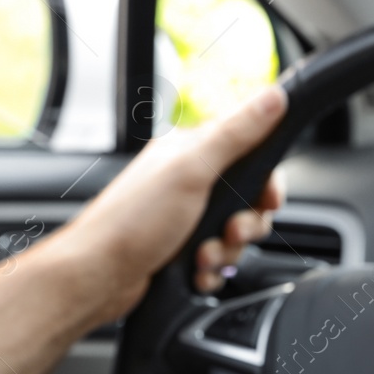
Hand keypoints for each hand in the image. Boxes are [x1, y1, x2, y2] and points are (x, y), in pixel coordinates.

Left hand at [65, 86, 287, 315]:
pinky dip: (210, 271)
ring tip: (202, 256)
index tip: (269, 199)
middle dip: (246, 224)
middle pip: (248, 201)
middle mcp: (188, 182)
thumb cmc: (133, 222)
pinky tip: (195, 273)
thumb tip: (274, 96)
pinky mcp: (180, 250)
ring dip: (225, 252)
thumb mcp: (191, 170)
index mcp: (191, 153)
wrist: (98, 278)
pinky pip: (216, 261)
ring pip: (234, 235)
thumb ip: (237, 134)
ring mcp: (184, 218)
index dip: (267, 181)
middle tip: (229, 232)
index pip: (251, 154)